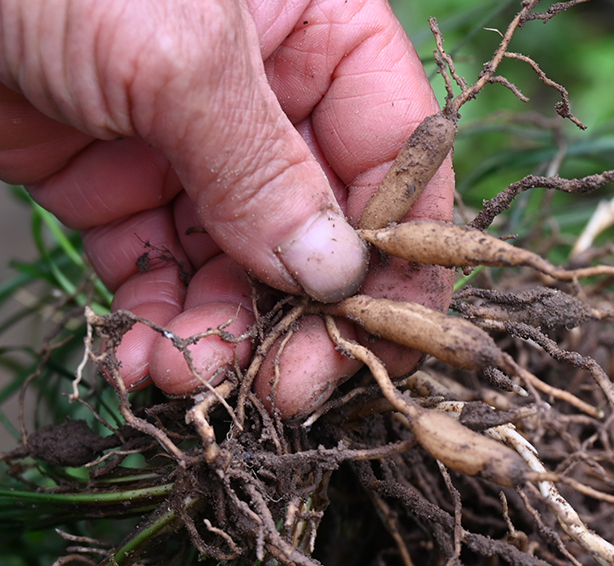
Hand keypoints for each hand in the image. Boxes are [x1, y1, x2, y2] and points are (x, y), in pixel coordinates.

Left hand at [0, 0, 453, 415]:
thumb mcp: (171, 47)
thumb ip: (262, 169)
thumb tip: (334, 275)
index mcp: (322, 38)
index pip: (398, 164)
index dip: (402, 259)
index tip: (384, 341)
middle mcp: (271, 103)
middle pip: (325, 236)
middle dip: (308, 322)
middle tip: (288, 390)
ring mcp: (197, 152)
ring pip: (243, 273)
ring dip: (225, 338)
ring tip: (191, 377)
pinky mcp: (123, 190)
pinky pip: (165, 276)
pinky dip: (163, 327)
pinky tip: (148, 358)